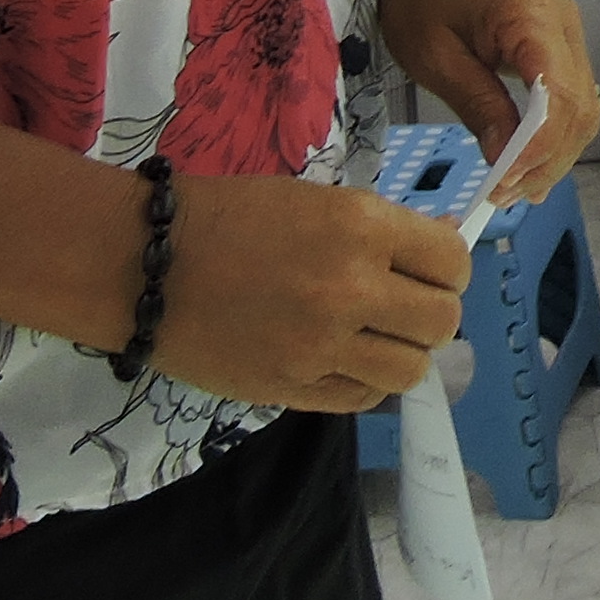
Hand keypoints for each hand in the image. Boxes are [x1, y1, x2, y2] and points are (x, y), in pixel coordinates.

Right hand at [154, 177, 468, 412]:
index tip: (432, 270)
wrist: (146, 264)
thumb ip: (382, 231)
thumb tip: (443, 248)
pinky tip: (345, 359)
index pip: (453, 262)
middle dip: (434, 312)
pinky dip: (365, 381)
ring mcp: (321, 346)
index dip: (449, 268)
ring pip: (411, 370)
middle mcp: (350, 288)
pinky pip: (363, 398)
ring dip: (403, 352)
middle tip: (406, 305)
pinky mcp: (292, 390)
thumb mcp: (319, 202)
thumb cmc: (231, 218)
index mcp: (360, 228)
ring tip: (375, 335)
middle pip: (443, 322)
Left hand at [380, 0, 599, 212]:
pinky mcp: (555, 42)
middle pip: (579, 107)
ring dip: (555, 152)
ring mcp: (564, 31)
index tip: (504, 183)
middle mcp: (561, 22)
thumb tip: (504, 159)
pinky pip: (569, 94)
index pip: (558, 95)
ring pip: (582, 106)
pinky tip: (530, 161)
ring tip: (517, 188)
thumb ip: (478, 106)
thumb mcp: (435, 57)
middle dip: (548, 159)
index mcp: (530, 17)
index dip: (538, 148)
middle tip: (506, 196)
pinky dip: (554, 132)